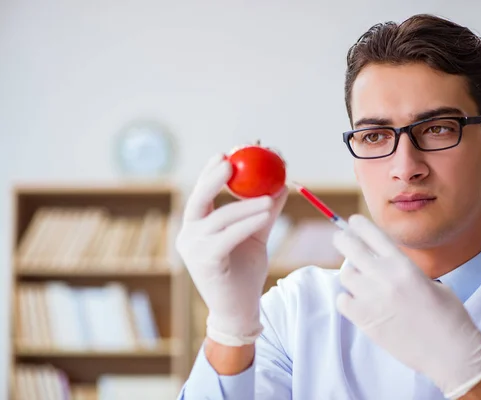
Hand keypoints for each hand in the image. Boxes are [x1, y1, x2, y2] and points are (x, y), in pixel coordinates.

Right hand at [176, 153, 287, 346]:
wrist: (240, 309)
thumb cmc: (245, 271)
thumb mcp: (256, 235)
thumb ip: (264, 211)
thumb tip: (281, 184)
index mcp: (197, 227)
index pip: (201, 194)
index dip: (211, 172)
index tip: (227, 154)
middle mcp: (189, 236)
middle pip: (197, 200)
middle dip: (212, 178)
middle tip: (230, 160)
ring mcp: (193, 250)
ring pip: (219, 218)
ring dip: (244, 204)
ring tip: (268, 196)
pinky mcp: (205, 263)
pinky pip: (228, 236)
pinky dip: (247, 222)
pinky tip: (265, 212)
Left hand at [332, 214, 480, 399]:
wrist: (451, 352)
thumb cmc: (449, 316)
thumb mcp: (430, 282)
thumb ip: (404, 272)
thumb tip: (385, 268)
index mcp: (403, 265)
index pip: (373, 234)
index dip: (359, 225)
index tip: (352, 223)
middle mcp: (384, 276)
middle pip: (350, 247)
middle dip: (342, 240)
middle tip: (340, 240)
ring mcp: (372, 298)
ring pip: (345, 274)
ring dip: (350, 274)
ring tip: (359, 280)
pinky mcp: (364, 319)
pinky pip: (343, 300)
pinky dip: (347, 299)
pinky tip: (358, 302)